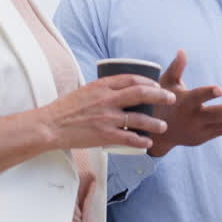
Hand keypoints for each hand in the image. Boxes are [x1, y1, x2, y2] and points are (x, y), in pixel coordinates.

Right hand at [40, 74, 175, 152]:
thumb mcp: (85, 90)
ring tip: (163, 126)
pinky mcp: (104, 135)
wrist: (51, 125)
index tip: (157, 84)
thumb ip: (103, 89)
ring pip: (139, 118)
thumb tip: (120, 88)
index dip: (148, 81)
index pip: (131, 78)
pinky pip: (129, 138)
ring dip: (155, 122)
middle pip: (141, 93)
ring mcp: (107, 118)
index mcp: (102, 85)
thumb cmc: (66, 108)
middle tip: (171, 98)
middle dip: (160, 95)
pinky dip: (141, 140)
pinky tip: (147, 142)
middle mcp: (107, 100)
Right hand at [147, 50, 221, 156]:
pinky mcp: (205, 137)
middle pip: (215, 114)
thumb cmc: (163, 103)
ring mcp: (199, 130)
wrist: (158, 134)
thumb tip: (182, 51)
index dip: (208, 93)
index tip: (220, 89)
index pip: (197, 97)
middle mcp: (192, 118)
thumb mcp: (166, 85)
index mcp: (183, 102)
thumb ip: (176, 68)